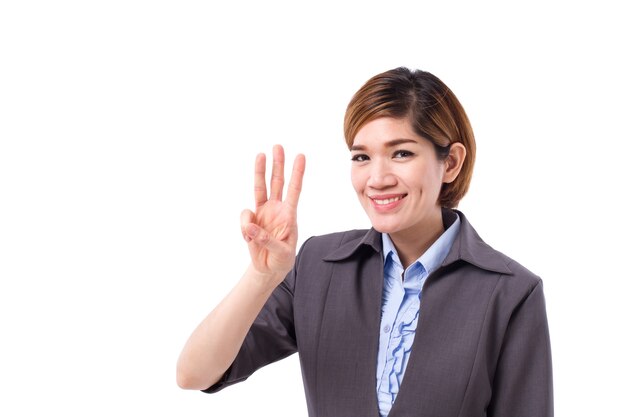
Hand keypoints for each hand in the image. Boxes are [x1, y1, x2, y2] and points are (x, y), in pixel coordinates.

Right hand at [240, 145, 305, 283]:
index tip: (300, 156)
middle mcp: (276, 209)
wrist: (268, 268)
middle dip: (278, 163)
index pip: (294, 190)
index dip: (297, 173)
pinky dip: (245, 227)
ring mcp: (263, 212)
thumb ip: (266, 239)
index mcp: (289, 215)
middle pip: (277, 182)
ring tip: (260, 154)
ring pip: (260, 187)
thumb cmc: (282, 259)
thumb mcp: (281, 253)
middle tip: (278, 146)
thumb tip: (251, 227)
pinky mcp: (251, 220)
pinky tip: (250, 240)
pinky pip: (245, 216)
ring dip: (260, 170)